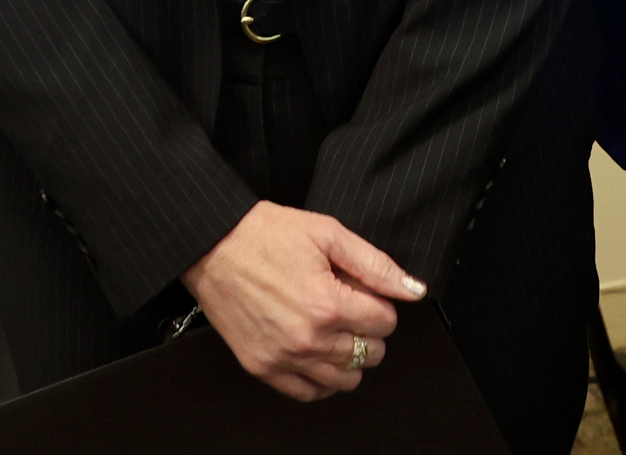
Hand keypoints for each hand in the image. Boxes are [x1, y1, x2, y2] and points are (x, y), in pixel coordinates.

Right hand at [178, 202, 425, 402]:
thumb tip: (414, 290)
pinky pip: (309, 393)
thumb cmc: (264, 234)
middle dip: (368, 329)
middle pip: (370, 353)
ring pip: (345, 379)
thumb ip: (376, 264)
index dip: (379, 303)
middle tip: (349, 306)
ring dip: (349, 356)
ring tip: (334, 330)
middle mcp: (308, 338)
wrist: (211, 245)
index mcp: (327, 303)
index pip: (385, 322)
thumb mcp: (327, 233)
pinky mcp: (263, 367)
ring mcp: (284, 357)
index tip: (362, 291)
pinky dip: (321, 379)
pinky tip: (317, 354)